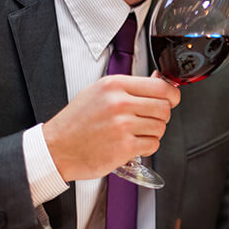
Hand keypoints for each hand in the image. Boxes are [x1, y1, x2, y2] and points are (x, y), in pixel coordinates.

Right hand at [42, 73, 179, 180]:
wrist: (57, 148)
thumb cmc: (77, 121)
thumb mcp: (99, 92)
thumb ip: (130, 87)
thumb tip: (159, 81)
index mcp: (114, 85)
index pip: (160, 86)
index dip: (172, 95)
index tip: (171, 99)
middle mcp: (119, 104)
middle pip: (164, 108)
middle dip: (161, 115)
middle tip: (148, 119)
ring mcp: (122, 126)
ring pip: (160, 127)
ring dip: (153, 132)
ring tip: (135, 132)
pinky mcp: (124, 147)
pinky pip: (152, 145)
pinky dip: (146, 146)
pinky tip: (132, 143)